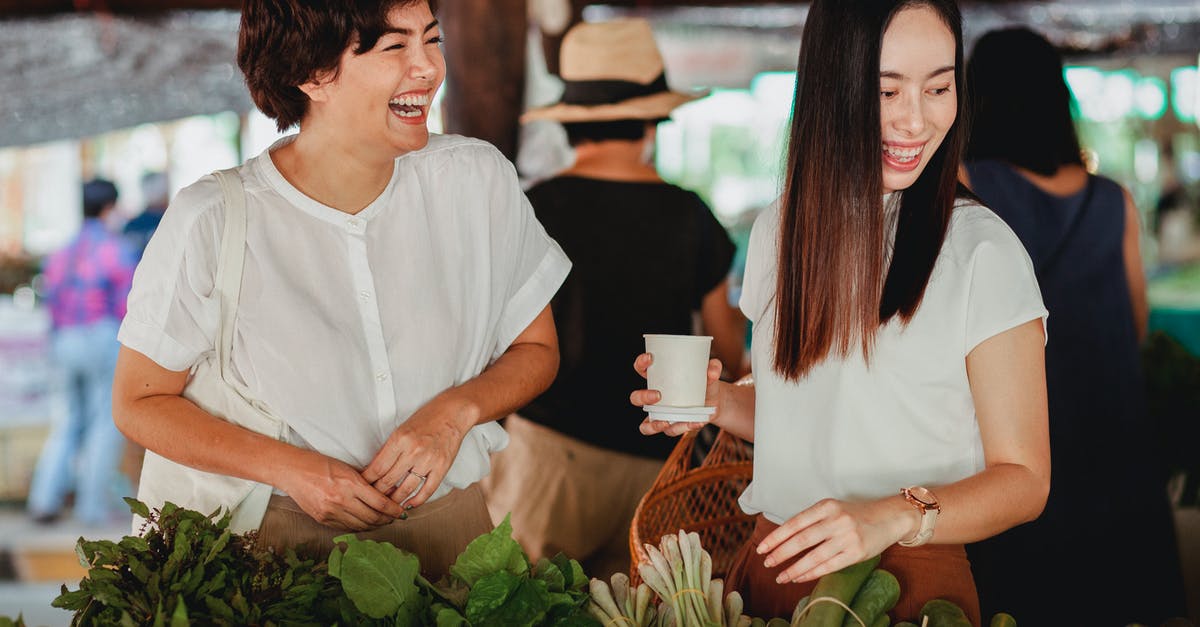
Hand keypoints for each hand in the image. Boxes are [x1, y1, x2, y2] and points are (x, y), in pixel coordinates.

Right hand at [276, 450, 405, 530]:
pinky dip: (359, 527)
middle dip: (387, 520)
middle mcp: (341, 500)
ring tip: (382, 522)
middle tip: (394, 518)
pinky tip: (365, 523)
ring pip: (361, 526)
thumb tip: (385, 493)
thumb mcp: (347, 468)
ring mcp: (331, 512)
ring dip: (374, 525)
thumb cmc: (319, 465)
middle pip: (373, 518)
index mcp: (350, 484)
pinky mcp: (323, 519)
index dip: (394, 510)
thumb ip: (365, 482)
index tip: (402, 512)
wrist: (292, 472)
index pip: (380, 503)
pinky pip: (347, 528)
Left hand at [361, 394, 474, 510]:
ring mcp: (428, 460)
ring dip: (395, 500)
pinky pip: (427, 490)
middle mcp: (413, 451)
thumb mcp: (402, 429)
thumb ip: (389, 449)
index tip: (362, 487)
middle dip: (377, 493)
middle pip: (388, 480)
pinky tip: (409, 504)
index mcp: (399, 439)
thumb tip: (375, 470)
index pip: (377, 468)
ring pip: (405, 489)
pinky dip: (416, 501)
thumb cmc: (426, 418)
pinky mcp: (442, 467)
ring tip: (388, 505)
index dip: (367, 481)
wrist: (453, 412)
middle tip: (372, 499)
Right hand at [629, 353, 723, 436]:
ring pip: (645, 425)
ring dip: (654, 424)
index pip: (641, 369)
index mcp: (658, 379)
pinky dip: (682, 428)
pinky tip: (696, 422)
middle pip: (636, 398)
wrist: (715, 401)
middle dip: (643, 397)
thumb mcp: (710, 372)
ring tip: (667, 421)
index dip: (641, 364)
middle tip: (658, 395)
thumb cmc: (705, 382)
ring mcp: (661, 415)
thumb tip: (711, 370)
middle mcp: (654, 398)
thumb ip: (713, 367)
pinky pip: (671, 431)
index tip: (650, 358)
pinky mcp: (672, 426)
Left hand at [756, 497, 912, 582]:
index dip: (776, 537)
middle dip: (780, 553)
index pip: (795, 523)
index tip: (762, 548)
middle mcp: (836, 520)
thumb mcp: (834, 509)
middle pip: (801, 540)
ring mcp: (847, 537)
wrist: (891, 517)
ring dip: (794, 568)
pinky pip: (828, 566)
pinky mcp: (856, 552)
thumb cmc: (857, 515)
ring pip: (813, 556)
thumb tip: (785, 540)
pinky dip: (810, 573)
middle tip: (766, 562)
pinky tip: (798, 577)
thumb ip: (813, 521)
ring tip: (780, 576)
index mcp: (826, 506)